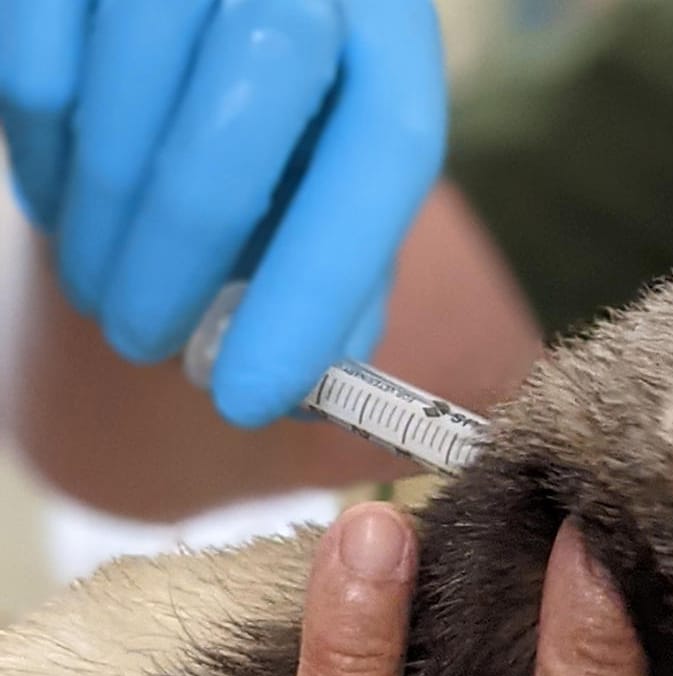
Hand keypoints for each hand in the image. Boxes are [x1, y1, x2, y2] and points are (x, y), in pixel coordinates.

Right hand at [0, 0, 445, 426]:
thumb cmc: (284, 86)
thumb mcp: (336, 154)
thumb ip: (341, 263)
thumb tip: (310, 391)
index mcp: (389, 26)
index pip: (386, 152)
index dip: (321, 285)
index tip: (251, 394)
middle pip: (240, 120)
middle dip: (181, 259)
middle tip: (145, 346)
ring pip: (125, 100)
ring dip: (104, 226)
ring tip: (102, 291)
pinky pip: (35, 71)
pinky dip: (42, 161)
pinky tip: (63, 206)